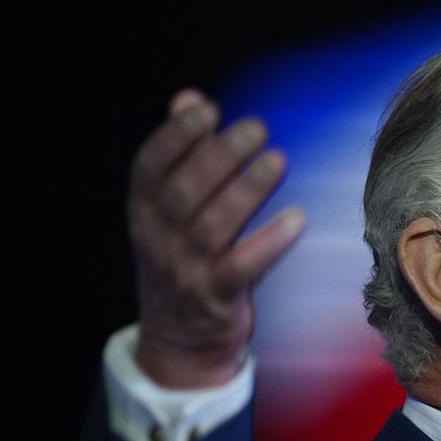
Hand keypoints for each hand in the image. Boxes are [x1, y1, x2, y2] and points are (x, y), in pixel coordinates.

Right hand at [129, 89, 304, 387]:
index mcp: (143, 213)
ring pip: (213, 227)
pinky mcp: (217, 299)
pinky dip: (269, 243)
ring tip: (277, 161)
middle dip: (219, 157)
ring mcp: (185, 272)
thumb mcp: (167, 212)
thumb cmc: (181, 261)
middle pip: (185, 192)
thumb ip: (180, 154)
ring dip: (246, 192)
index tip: (206, 109)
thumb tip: (188, 98)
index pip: (149, 168)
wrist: (179, 343)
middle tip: (256, 128)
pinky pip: (243, 268)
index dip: (174, 137)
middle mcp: (158, 240)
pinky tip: (297, 219)